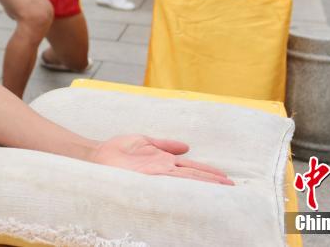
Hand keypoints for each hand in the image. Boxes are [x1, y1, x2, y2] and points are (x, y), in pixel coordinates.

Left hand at [90, 135, 232, 184]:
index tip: (225, 177)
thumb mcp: (144, 141)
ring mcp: (156, 173)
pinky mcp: (147, 176)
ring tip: (222, 188)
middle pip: (193, 175)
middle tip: (233, 187)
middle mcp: (163, 169)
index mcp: (164, 161)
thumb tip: (186, 146)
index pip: (192, 167)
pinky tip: (195, 189)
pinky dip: (182, 185)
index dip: (209, 172)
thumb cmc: (117, 150)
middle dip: (212, 181)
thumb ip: (164, 144)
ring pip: (185, 178)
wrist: (97, 155)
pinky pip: (168, 180)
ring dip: (203, 184)